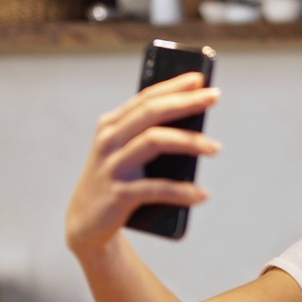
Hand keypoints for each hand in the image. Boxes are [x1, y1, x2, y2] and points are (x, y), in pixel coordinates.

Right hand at [66, 72, 220, 256]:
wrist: (86, 222)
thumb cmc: (117, 180)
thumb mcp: (127, 153)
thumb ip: (149, 135)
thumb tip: (196, 123)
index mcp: (111, 125)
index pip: (146, 98)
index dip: (174, 86)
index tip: (201, 78)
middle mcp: (109, 140)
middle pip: (151, 113)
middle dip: (185, 102)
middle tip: (214, 97)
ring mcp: (112, 166)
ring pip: (154, 142)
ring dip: (190, 142)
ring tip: (215, 147)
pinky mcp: (118, 194)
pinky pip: (156, 189)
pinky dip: (182, 191)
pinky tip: (202, 194)